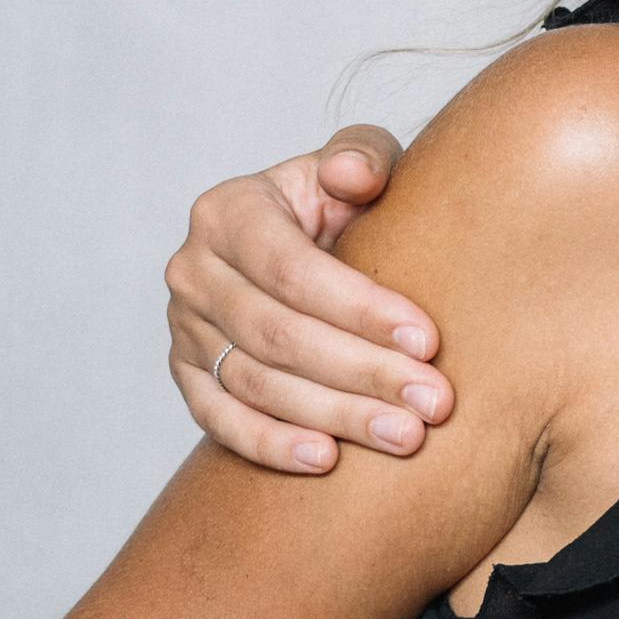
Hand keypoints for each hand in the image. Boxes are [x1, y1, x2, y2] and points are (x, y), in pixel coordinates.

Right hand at [167, 128, 450, 469]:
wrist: (305, 250)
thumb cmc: (341, 207)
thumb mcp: (354, 170)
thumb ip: (361, 157)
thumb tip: (355, 176)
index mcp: (228, 212)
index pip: (292, 269)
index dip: (360, 308)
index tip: (429, 341)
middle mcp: (194, 271)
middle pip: (278, 334)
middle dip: (363, 372)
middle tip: (433, 402)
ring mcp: (184, 328)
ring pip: (256, 383)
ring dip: (334, 416)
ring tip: (405, 437)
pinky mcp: (188, 376)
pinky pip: (220, 420)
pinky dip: (269, 444)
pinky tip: (325, 460)